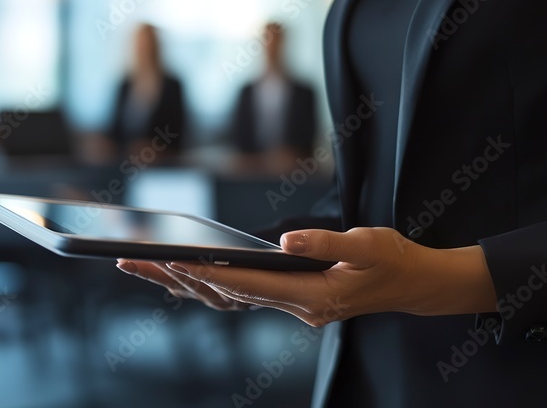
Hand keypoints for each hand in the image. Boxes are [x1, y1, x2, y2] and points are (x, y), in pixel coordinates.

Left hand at [125, 227, 496, 326]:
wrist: (414, 285)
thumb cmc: (393, 260)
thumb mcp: (367, 243)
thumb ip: (325, 242)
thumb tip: (284, 240)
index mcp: (312, 293)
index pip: (248, 283)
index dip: (209, 271)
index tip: (171, 260)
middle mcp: (297, 305)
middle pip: (225, 294)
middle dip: (177, 277)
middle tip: (132, 261)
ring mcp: (294, 306)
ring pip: (227, 298)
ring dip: (185, 283)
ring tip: (143, 267)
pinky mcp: (294, 300)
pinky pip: (241, 296)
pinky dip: (210, 286)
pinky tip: (186, 276)